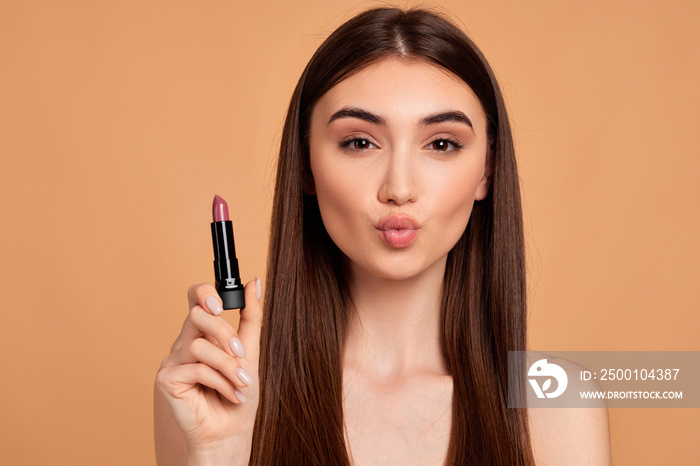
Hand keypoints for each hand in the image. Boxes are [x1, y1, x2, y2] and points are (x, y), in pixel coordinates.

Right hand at [155, 278, 261, 461]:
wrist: (231, 431)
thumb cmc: (238, 394)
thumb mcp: (250, 351)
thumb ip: (250, 317)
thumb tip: (255, 282)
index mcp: (202, 333)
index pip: (194, 298)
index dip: (203, 292)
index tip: (221, 304)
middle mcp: (185, 342)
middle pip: (197, 315)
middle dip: (225, 333)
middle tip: (242, 355)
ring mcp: (173, 360)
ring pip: (200, 345)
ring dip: (228, 366)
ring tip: (240, 384)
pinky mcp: (166, 380)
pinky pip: (195, 368)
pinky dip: (218, 381)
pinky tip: (229, 394)